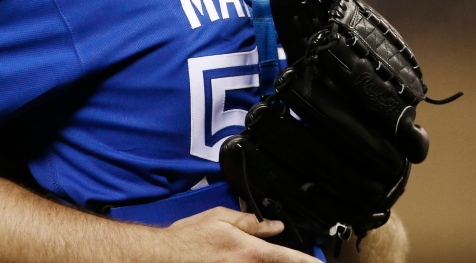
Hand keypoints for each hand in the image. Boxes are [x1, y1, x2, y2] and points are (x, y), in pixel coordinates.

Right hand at [161, 207, 319, 262]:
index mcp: (251, 251)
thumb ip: (251, 222)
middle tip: (297, 258)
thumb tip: (274, 225)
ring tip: (253, 254)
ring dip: (268, 262)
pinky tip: (244, 259)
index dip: (310, 262)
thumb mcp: (220, 218)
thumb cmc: (189, 237)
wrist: (165, 257)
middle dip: (289, 261)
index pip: (289, 258)